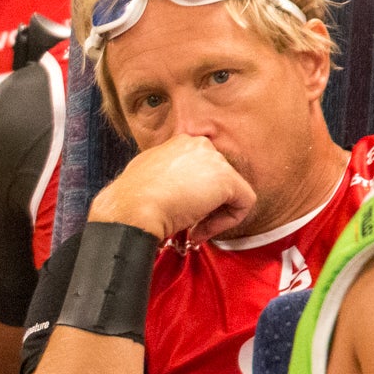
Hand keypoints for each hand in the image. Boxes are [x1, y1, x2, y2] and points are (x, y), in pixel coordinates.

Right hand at [89, 134, 255, 243]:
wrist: (131, 208)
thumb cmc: (131, 197)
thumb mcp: (146, 174)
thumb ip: (166, 174)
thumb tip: (173, 188)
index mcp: (180, 142)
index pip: (200, 169)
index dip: (192, 193)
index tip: (177, 210)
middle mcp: (200, 145)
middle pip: (217, 179)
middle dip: (206, 204)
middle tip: (187, 223)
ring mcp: (215, 160)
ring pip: (230, 192)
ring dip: (213, 215)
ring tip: (192, 230)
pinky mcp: (228, 180)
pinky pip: (243, 203)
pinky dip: (227, 222)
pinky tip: (201, 231)